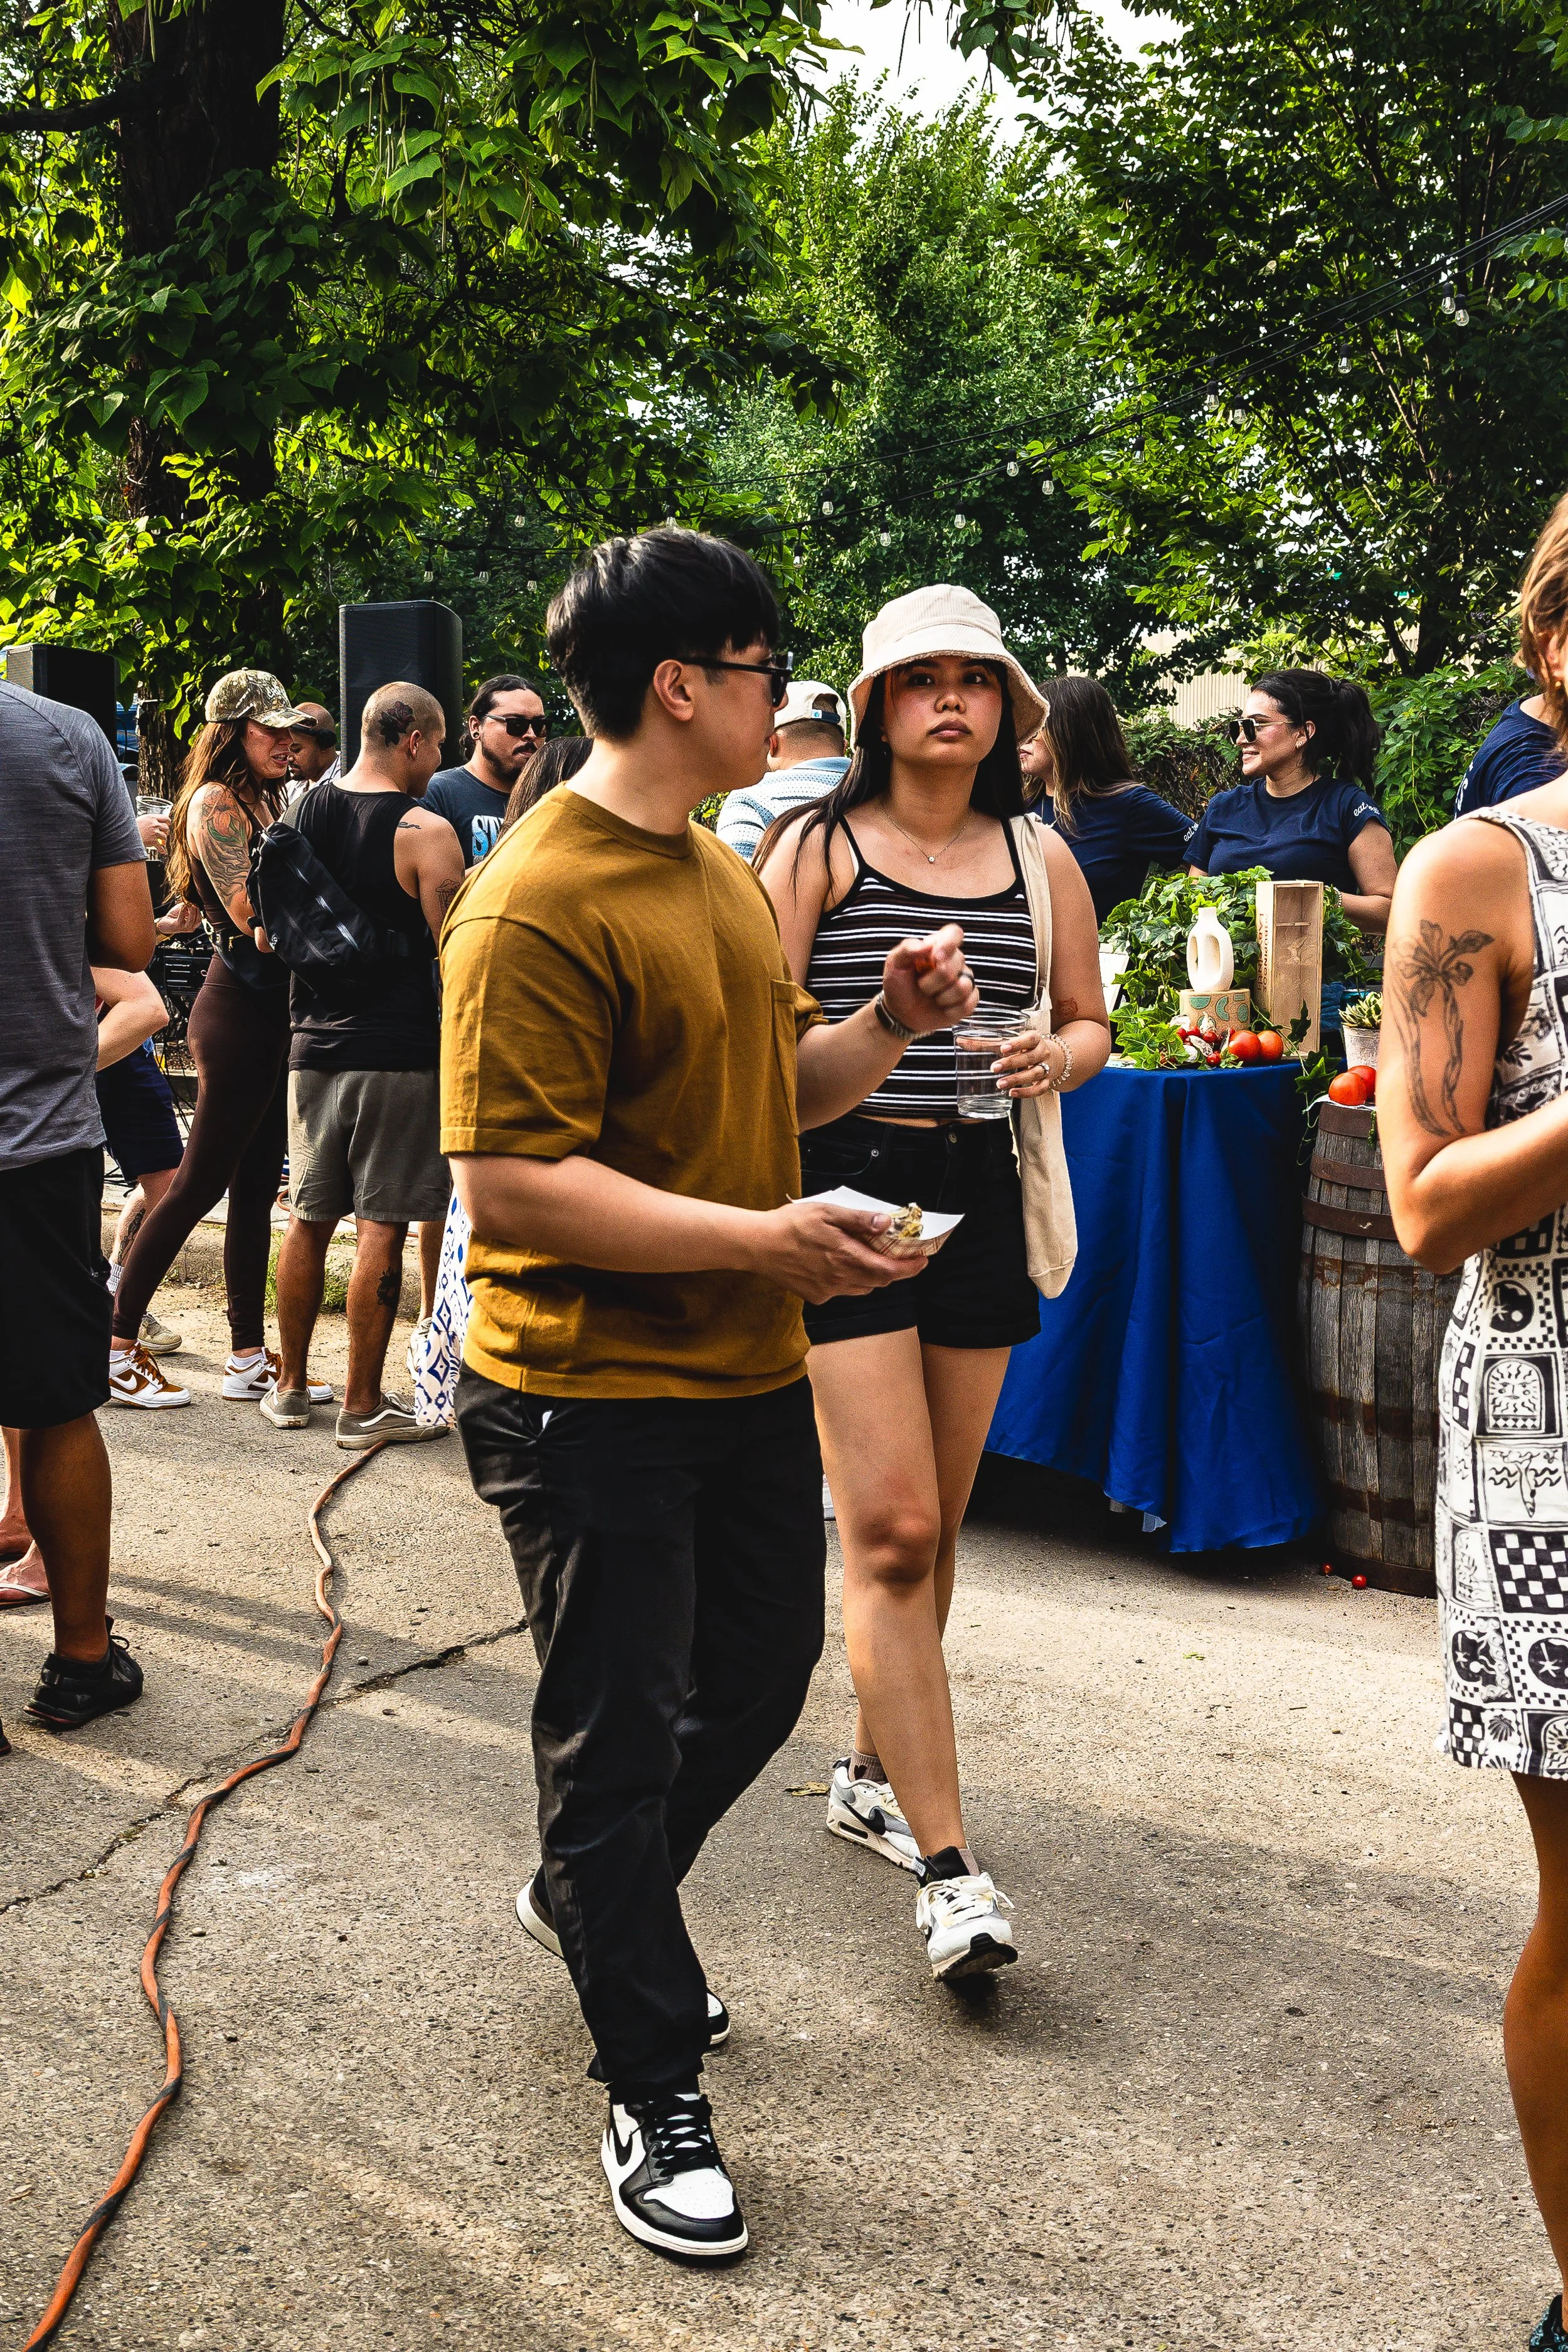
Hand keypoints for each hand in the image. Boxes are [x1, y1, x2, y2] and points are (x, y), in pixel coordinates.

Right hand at [137, 811, 168, 851]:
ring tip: (162, 842)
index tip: (168, 824)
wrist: (126, 832)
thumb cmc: (133, 826)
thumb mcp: (142, 819)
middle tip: (164, 834)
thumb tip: (157, 822)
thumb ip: (150, 820)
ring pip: (165, 837)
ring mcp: (153, 833)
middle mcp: (154, 824)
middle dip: (166, 832)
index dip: (168, 822)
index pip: (165, 818)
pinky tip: (162, 851)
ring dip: (164, 840)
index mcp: (151, 817)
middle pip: (166, 828)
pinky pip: (160, 846)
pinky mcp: (152, 841)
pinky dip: (162, 850)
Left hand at [154, 901, 199, 936]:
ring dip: (191, 911)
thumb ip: (189, 906)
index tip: (198, 902)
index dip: (200, 910)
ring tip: (191, 904)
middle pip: (198, 920)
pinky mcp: (178, 927)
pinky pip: (182, 919)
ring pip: (191, 920)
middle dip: (197, 911)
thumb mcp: (184, 909)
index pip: (201, 917)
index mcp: (195, 923)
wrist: (164, 922)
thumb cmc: (175, 915)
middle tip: (195, 903)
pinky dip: (183, 911)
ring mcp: (185, 928)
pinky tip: (183, 906)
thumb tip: (194, 901)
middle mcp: (192, 927)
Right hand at [751, 1199, 927, 1303]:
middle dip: (895, 1271)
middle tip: (902, 1256)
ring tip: (870, 1257)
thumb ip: (859, 1219)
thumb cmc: (790, 1224)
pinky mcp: (816, 1296)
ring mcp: (828, 1290)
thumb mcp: (827, 1211)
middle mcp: (840, 1278)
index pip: (889, 1270)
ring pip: (863, 1288)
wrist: (758, 1245)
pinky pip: (843, 1291)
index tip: (922, 1260)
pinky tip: (839, 1264)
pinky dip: (850, 1280)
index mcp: (846, 1256)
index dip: (910, 1267)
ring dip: (873, 1276)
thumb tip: (886, 1224)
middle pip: (880, 1281)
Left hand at [880, 922, 978, 1035]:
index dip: (948, 943)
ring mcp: (963, 981)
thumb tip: (928, 945)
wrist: (900, 1013)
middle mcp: (954, 962)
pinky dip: (950, 1010)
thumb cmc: (899, 984)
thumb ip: (908, 949)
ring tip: (931, 997)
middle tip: (920, 985)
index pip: (954, 933)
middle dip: (933, 979)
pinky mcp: (968, 1001)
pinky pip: (968, 1004)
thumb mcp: (895, 964)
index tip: (935, 957)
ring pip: (963, 986)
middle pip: (957, 962)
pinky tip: (940, 1008)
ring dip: (941, 997)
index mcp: (938, 947)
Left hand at [990, 1026, 1055, 1097]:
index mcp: (1035, 1039)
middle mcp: (1042, 1053)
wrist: (1054, 1058)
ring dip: (1016, 1079)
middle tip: (994, 1068)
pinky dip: (1026, 1093)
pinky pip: (1039, 1089)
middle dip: (1011, 1063)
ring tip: (1000, 1084)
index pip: (1029, 1039)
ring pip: (1034, 1074)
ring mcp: (1046, 1067)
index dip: (1017, 1044)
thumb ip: (987, 1043)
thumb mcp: (1011, 1043)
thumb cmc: (1026, 1048)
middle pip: (1029, 1058)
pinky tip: (1012, 1092)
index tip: (1003, 1048)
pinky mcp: (1046, 1081)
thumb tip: (961, 1042)